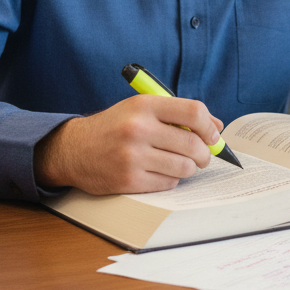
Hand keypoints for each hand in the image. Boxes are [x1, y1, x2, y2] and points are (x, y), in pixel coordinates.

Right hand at [34, 94, 224, 194]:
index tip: (213, 135)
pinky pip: (168, 183)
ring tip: (181, 164)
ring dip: (189, 168)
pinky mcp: (128, 180)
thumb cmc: (114, 127)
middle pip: (193, 143)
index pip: (193, 111)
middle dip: (205, 153)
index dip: (210, 126)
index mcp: (144, 106)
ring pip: (184, 166)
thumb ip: (177, 114)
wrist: (73, 150)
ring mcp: (132, 156)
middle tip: (202, 156)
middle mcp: (138, 129)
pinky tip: (160, 172)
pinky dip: (171, 180)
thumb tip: (216, 126)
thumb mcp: (141, 109)